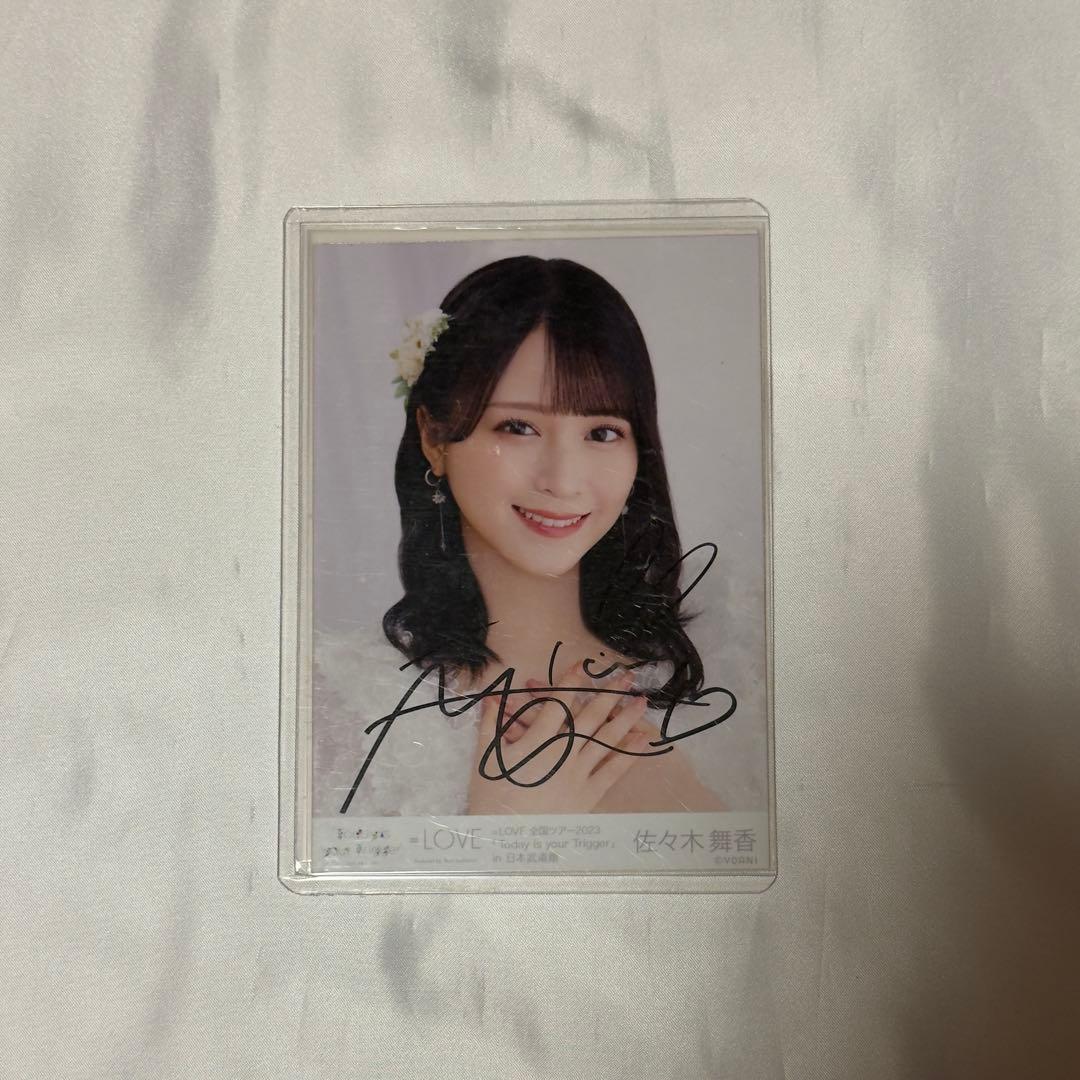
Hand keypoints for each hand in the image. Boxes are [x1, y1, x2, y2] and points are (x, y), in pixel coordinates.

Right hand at [466, 660, 649, 814]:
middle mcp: (562, 755)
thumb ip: (490, 724)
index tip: (584, 664)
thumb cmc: (492, 797)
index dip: (571, 681)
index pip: (558, 704)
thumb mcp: (485, 758)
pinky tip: (642, 740)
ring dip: (625, 718)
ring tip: (642, 701)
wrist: (506, 840)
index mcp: (536, 742)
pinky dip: (628, 754)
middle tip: (627, 675)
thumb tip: (492, 695)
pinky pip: (612, 771)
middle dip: (609, 693)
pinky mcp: (588, 795)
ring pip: (606, 740)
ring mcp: (578, 775)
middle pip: (590, 717)